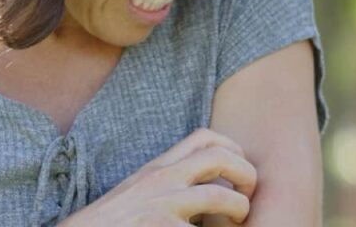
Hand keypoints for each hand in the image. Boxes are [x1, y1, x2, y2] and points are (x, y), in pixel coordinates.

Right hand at [59, 127, 256, 225]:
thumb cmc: (107, 224)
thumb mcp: (137, 193)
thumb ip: (167, 184)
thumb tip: (205, 185)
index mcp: (156, 169)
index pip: (203, 137)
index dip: (233, 148)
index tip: (241, 168)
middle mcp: (159, 181)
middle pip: (219, 157)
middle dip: (246, 173)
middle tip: (249, 195)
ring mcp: (160, 206)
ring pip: (220, 196)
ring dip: (239, 209)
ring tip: (238, 222)